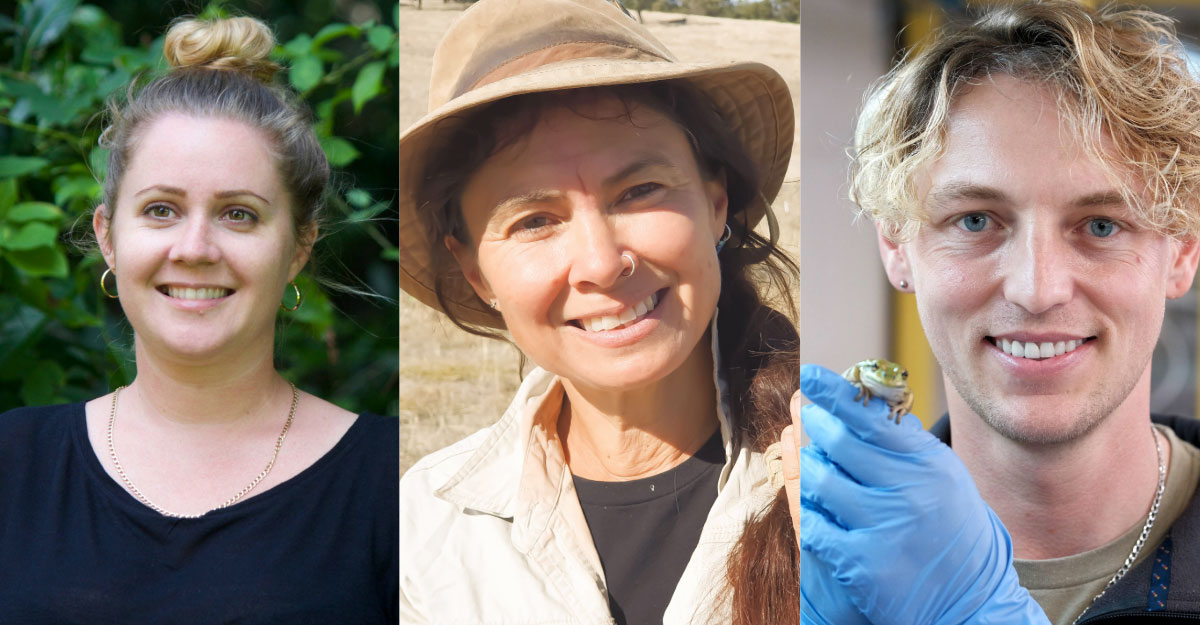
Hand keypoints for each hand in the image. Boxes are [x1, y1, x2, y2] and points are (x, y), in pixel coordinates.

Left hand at [796, 364, 1049, 624]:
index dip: (834, 394)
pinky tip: (813, 511)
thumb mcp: (944, 477)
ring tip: (812, 467)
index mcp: (928, 466)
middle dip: (815, 427)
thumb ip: (908, 443)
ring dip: (808, 471)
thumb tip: (868, 402)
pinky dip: (808, 515)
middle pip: (839, 444)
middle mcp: (908, 493)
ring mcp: (884, 529)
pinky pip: (813, 527)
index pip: (872, 419)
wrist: (973, 601)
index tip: (808, 374)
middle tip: (806, 418)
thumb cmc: (953, 530)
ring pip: (819, 482)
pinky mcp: (862, 564)